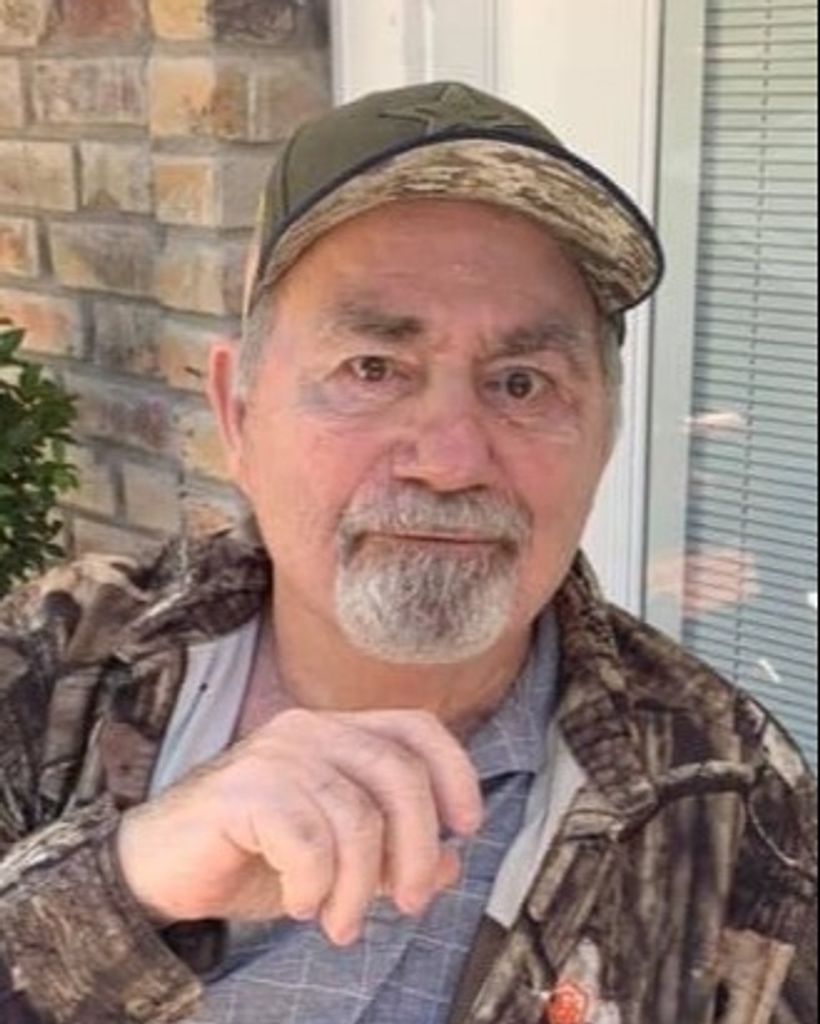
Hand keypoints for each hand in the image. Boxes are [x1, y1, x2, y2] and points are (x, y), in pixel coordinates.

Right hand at [117, 709, 482, 945]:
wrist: (160, 870)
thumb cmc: (253, 856)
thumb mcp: (337, 861)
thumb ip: (392, 856)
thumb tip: (450, 864)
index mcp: (336, 733)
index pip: (415, 728)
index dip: (455, 772)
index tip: (466, 828)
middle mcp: (309, 730)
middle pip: (398, 772)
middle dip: (416, 847)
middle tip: (409, 904)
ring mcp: (274, 754)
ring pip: (355, 815)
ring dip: (359, 886)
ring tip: (341, 922)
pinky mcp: (240, 788)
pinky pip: (307, 838)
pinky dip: (314, 883)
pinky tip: (301, 903)